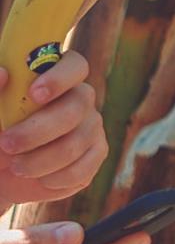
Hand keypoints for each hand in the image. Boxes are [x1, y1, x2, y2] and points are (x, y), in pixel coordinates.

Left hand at [0, 52, 106, 209]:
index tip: (34, 94)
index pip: (74, 65)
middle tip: (7, 144)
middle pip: (76, 107)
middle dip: (38, 130)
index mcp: (57, 77)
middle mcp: (80, 97)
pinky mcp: (96, 153)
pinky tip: (39, 177)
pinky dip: (55, 177)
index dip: (59, 78)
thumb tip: (3, 74)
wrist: (4, 169)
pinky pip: (83, 168)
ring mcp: (91, 125)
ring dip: (40, 160)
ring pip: (75, 143)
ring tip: (16, 166)